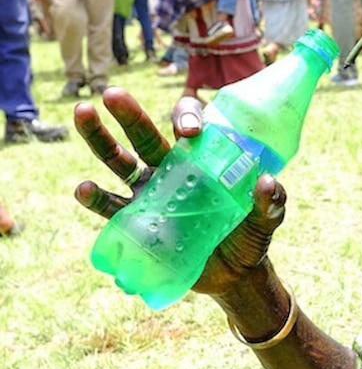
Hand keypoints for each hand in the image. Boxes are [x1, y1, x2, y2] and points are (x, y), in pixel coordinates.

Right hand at [73, 89, 286, 297]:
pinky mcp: (138, 222)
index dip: (187, 118)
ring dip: (99, 138)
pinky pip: (112, 208)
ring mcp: (150, 193)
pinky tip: (83, 188)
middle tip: (113, 94)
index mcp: (202, 159)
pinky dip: (96, 197)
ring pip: (119, 160)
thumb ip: (270, 202)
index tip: (190, 132)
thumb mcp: (266, 220)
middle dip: (130, 114)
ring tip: (83, 113)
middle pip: (145, 135)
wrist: (234, 274)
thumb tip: (266, 182)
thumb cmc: (250, 237)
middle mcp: (170, 168)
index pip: (191, 124)